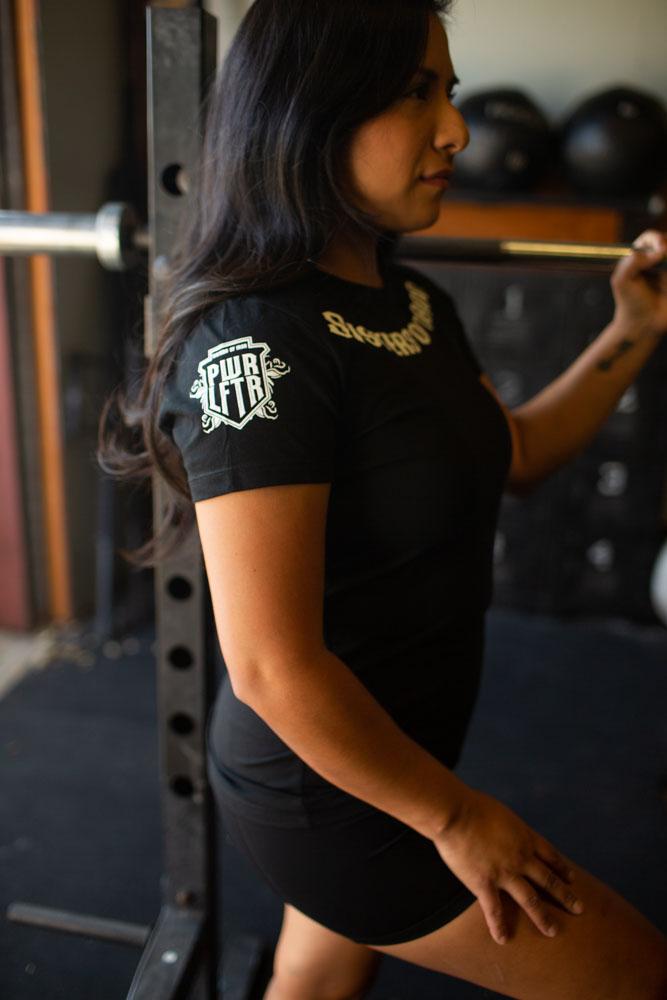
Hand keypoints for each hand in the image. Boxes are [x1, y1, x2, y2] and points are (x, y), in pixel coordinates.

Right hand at [431, 787, 583, 944]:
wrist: (456, 813)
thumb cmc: (472, 805)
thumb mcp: (500, 812)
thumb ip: (507, 826)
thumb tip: (504, 829)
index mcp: (525, 837)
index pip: (550, 856)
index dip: (562, 868)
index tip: (572, 878)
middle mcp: (521, 857)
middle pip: (548, 880)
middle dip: (565, 896)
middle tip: (579, 909)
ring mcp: (505, 873)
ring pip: (531, 900)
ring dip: (543, 917)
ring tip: (553, 931)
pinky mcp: (484, 884)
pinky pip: (495, 910)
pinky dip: (499, 926)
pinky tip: (503, 939)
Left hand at [610, 229, 666, 336]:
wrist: (643, 326)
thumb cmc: (629, 303)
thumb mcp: (621, 281)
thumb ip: (633, 261)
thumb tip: (659, 252)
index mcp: (640, 258)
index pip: (651, 238)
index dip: (656, 239)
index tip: (659, 250)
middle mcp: (657, 261)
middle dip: (666, 245)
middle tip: (665, 255)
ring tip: (666, 269)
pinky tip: (666, 284)